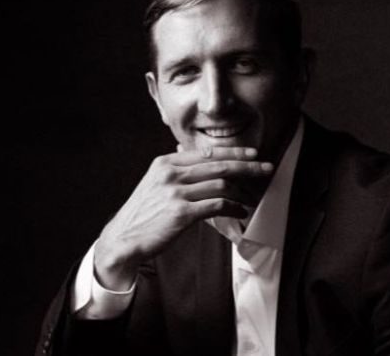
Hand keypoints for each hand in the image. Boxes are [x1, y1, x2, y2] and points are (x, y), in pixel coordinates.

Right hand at [93, 147, 273, 289]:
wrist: (124, 238)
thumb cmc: (143, 213)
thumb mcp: (155, 183)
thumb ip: (177, 171)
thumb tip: (201, 158)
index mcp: (165, 163)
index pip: (206, 152)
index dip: (233, 152)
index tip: (252, 153)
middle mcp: (171, 174)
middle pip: (218, 165)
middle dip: (247, 166)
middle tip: (266, 167)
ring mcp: (175, 193)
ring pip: (221, 184)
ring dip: (242, 191)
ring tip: (253, 197)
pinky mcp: (181, 213)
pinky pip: (217, 205)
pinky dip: (233, 207)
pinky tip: (240, 211)